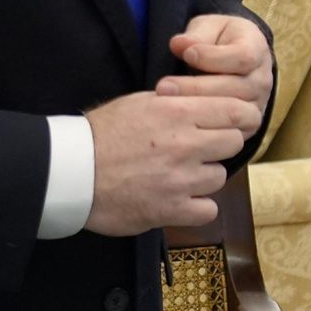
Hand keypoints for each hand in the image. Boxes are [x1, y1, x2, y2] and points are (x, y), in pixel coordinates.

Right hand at [84, 91, 254, 235]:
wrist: (71, 172)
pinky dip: (196, 207)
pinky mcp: (171, 209)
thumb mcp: (140, 103)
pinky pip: (207, 210)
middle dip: (220, 144)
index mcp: (178, 112)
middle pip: (234, 142)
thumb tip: (208, 100)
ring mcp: (180, 179)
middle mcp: (185, 144)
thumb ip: (178, 101)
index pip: (238, 111)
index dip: (240, 117)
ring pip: (220, 177)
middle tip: (201, 149)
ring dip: (204, 176)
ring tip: (180, 175)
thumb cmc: (101, 134)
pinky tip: (180, 199)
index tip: (233, 123)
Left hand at [156, 14, 272, 136]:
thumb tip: (179, 44)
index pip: (243, 57)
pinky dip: (203, 126)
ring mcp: (257, 103)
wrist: (231, 59)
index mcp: (257, 49)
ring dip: (197, 107)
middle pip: (236, 87)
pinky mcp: (246, 124)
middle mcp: (262, 79)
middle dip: (196, 88)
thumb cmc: (218, 40)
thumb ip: (197, 34)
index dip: (213, 57)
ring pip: (232, 111)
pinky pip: (229, 130)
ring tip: (166, 103)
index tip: (186, 54)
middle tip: (163, 86)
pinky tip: (179, 120)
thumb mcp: (209, 27)